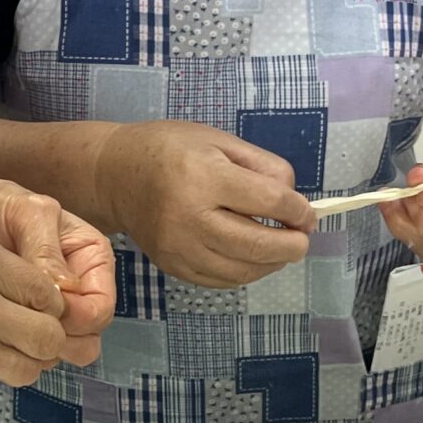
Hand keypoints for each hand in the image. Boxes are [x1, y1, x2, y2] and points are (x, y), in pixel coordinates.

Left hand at [0, 173, 114, 357]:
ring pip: (62, 349)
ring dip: (38, 350)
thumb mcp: (22, 212)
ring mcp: (51, 309)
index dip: (78, 319)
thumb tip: (67, 289)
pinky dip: (16, 350)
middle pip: (87, 336)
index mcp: (90, 257)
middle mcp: (78, 288)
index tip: (44, 313)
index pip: (100, 308)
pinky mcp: (22, 322)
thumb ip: (45, 247)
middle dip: (59, 341)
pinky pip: (30, 350)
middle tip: (22, 331)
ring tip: (4, 332)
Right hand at [93, 121, 312, 288]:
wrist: (115, 174)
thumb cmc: (170, 149)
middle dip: (292, 245)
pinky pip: (222, 280)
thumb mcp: (219, 141)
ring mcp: (179, 247)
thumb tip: (294, 202)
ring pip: (243, 270)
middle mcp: (189, 216)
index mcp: (204, 175)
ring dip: (272, 263)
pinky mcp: (172, 266)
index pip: (269, 201)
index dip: (298, 210)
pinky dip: (246, 273)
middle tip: (302, 238)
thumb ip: (262, 166)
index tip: (307, 213)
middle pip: (258, 244)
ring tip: (281, 249)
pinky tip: (252, 258)